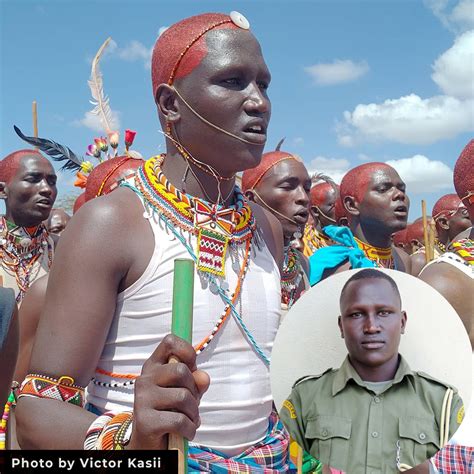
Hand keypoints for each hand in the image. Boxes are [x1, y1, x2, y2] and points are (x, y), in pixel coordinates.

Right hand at [128, 334, 209, 449]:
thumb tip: (204, 378)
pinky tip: (186, 431)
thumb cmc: (170, 411)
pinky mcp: (145, 421)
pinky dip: (190, 428)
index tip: (192, 366)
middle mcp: (144, 378)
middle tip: (191, 403)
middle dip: (194, 390)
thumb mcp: (186, 392)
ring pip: (183, 396)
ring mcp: (142, 399)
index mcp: (153, 365)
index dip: (186, 350)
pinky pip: (179, 420)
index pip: (169, 341)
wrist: (148, 444)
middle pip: (181, 371)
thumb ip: (196, 381)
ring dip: (194, 412)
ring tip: (189, 419)